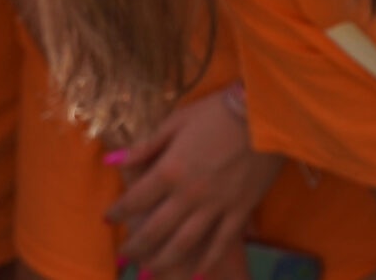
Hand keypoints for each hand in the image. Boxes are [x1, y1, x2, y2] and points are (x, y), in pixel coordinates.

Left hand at [106, 91, 282, 278]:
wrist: (267, 115)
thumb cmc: (219, 112)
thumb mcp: (178, 121)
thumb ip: (147, 146)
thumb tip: (113, 160)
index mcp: (170, 170)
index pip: (134, 199)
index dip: (117, 212)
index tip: (108, 218)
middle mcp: (188, 194)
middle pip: (154, 229)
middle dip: (135, 245)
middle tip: (124, 255)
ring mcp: (216, 205)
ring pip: (183, 243)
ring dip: (162, 260)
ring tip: (149, 271)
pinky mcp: (240, 210)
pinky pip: (221, 242)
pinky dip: (208, 261)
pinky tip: (196, 274)